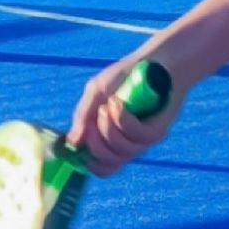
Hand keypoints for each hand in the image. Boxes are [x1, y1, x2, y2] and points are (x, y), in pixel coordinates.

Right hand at [68, 53, 183, 173]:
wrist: (155, 61)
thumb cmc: (124, 77)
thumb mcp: (96, 93)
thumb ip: (83, 117)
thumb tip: (72, 143)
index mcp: (108, 139)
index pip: (98, 166)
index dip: (85, 161)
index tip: (79, 142)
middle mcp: (125, 144)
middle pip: (105, 164)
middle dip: (95, 143)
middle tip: (94, 118)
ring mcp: (141, 141)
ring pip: (120, 151)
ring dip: (108, 128)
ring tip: (109, 103)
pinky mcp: (157, 132)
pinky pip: (135, 135)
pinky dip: (122, 119)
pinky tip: (117, 103)